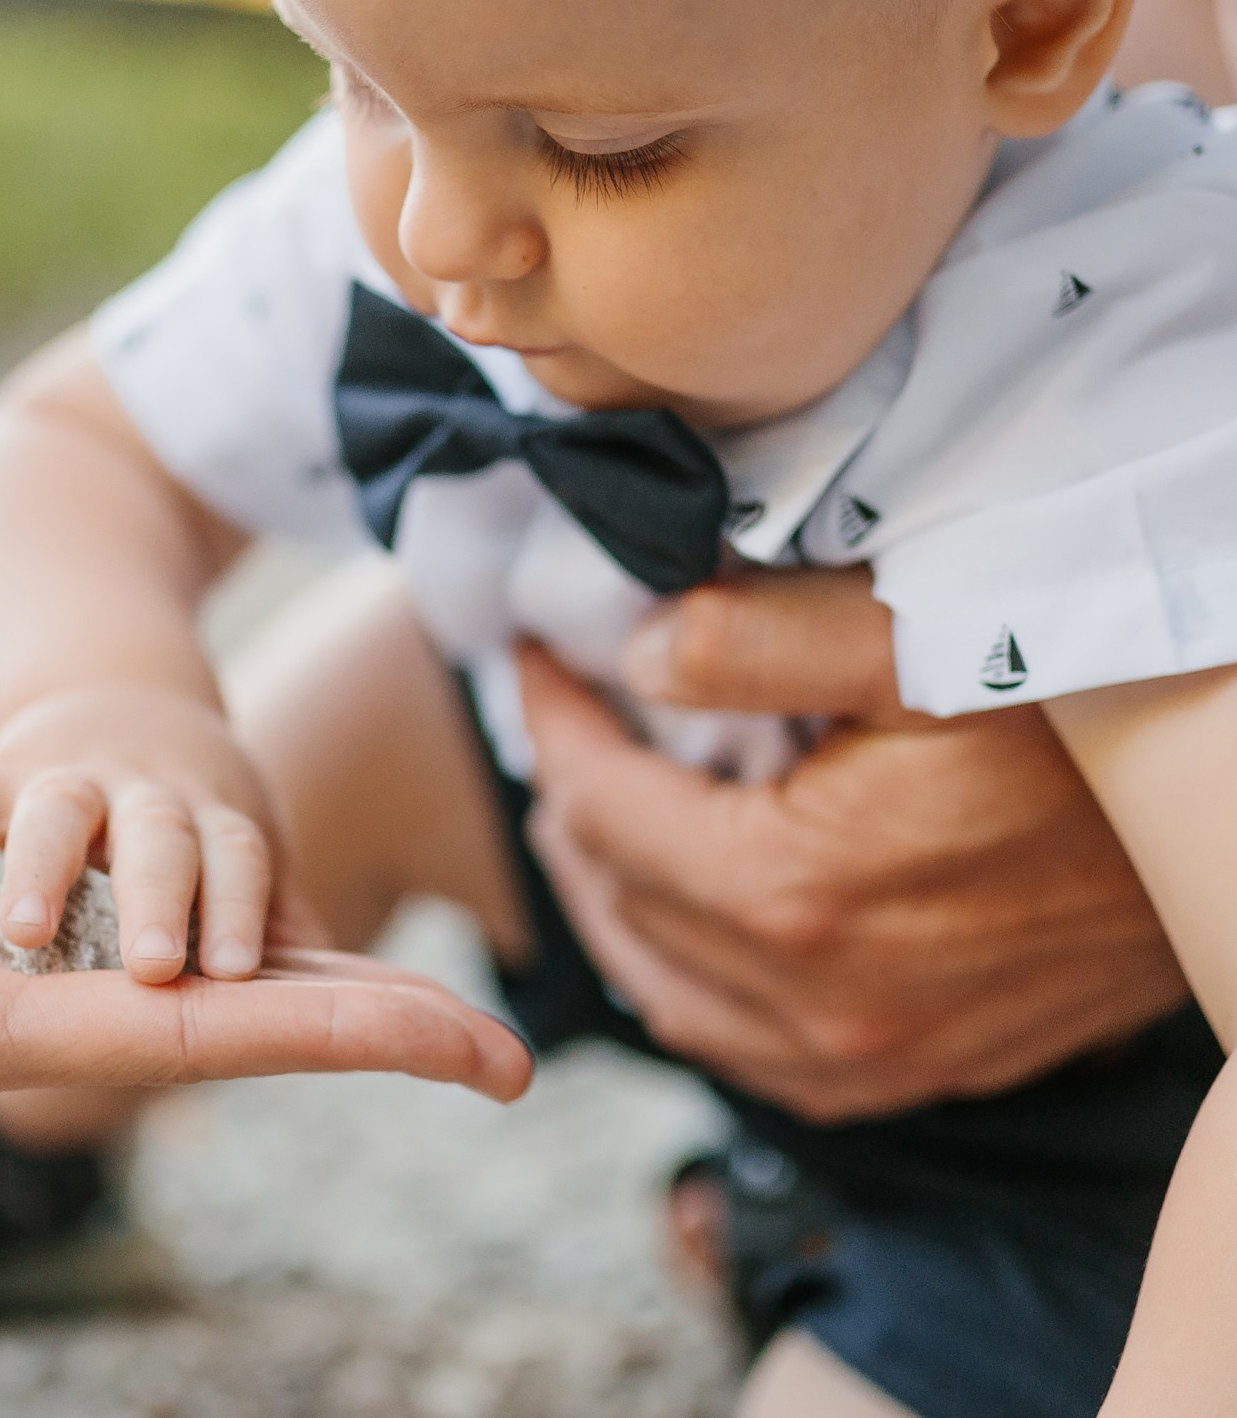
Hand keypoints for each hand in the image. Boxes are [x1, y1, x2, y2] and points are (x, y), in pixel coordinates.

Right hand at [0, 684, 285, 984]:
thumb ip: (284, 924)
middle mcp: (146, 800)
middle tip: (148, 965)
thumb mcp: (244, 853)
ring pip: (56, 815)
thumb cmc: (189, 821)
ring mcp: (66, 783)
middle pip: (158, 838)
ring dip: (42, 868)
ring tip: (23, 933)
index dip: (234, 908)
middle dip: (154, 897)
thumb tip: (362, 1002)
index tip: (230, 970)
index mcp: (215, 825)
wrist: (117, 699)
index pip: (236, 860)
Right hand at [0, 863, 528, 1286]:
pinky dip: (135, 923)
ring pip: (134, 973)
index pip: (190, 1037)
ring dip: (250, 969)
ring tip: (373, 969)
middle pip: (201, 1013)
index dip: (341, 1037)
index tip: (489, 1056)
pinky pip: (51, 935)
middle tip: (503, 1043)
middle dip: (347, 1021)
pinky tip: (175, 911)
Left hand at [516, 568, 1188, 1122]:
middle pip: (621, 904)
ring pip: (670, 997)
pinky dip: (694, 986)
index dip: (555, 725)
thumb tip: (630, 655)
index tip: (539, 663)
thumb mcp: (923, 637)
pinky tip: (689, 924)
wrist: (1222, 824)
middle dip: (574, 809)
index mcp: (795, 892)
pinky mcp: (921, 1071)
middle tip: (564, 734)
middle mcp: (821, 1001)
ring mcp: (874, 1054)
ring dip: (616, 906)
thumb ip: (753, 639)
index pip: (599, 809)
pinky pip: (755, 1056)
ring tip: (596, 822)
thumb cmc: (1083, 716)